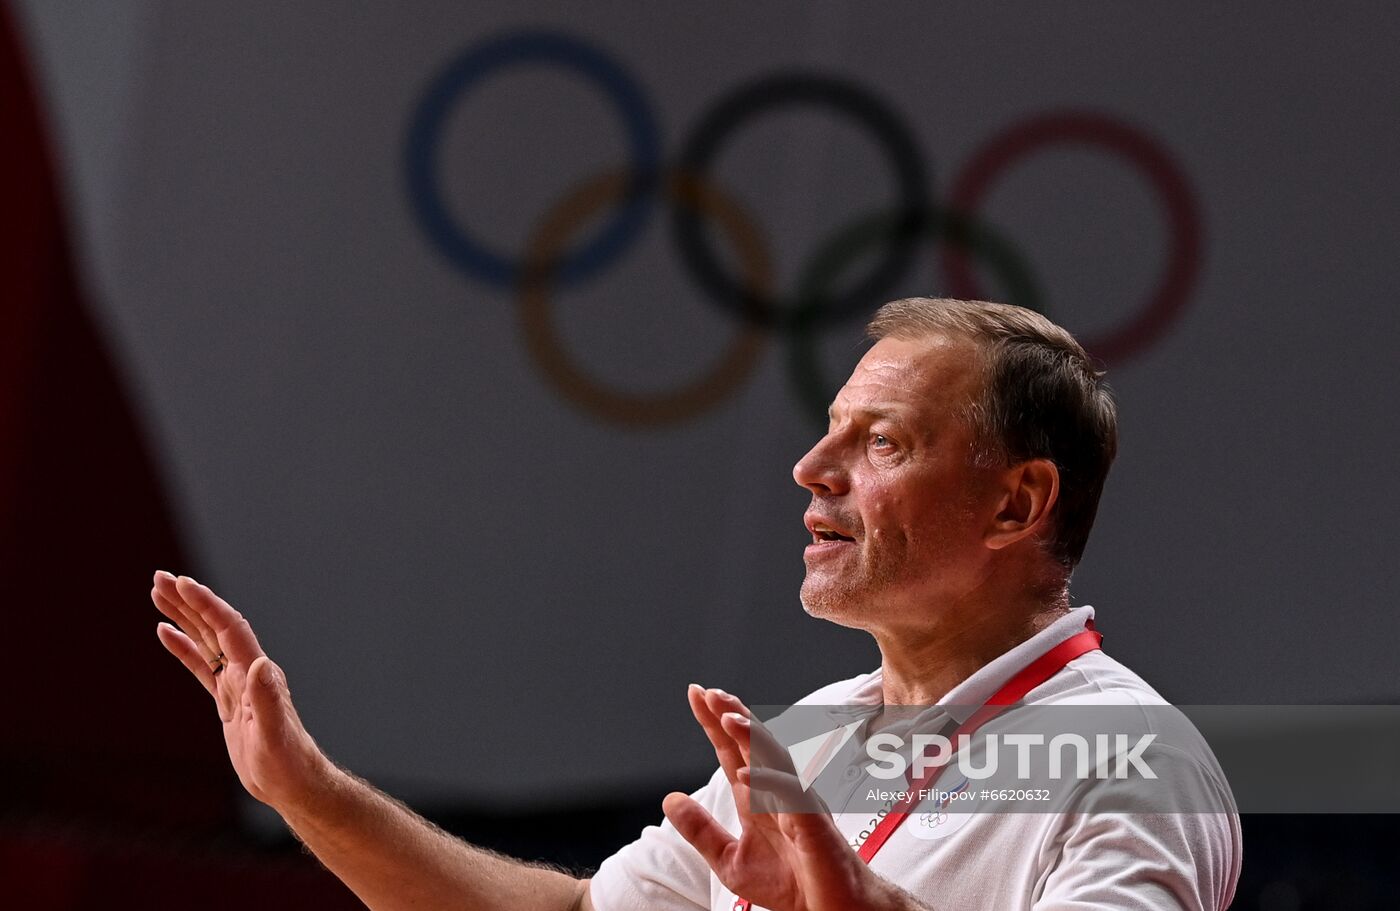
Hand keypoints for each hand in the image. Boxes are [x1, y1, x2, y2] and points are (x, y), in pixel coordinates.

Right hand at [152, 570, 328, 812]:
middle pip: (214, 626)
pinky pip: (202, 666)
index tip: (182, 583)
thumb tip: (261, 664)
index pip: (229, 628)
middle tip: (159, 577)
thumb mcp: (274, 734)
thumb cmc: (287, 762)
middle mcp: (247, 671)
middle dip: (189, 600)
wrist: (293, 783)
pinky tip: (166, 632)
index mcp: (256, 673)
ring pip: (206, 641)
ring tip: (158, 592)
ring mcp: (236, 684)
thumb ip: (267, 700)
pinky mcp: (227, 701)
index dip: (206, 605)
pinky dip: (184, 647)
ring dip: (184, 616)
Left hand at [664, 686, 907, 910]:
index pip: (733, 751)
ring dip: (751, 737)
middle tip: (709, 692)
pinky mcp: (813, 824)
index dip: (714, 723)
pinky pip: (791, 795)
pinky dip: (768, 782)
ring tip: (726, 716)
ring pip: (776, 760)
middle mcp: (779, 793)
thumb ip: (701, 830)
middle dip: (732, 715)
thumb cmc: (790, 885)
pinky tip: (743, 773)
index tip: (695, 694)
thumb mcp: (730, 860)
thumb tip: (668, 799)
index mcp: (759, 798)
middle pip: (754, 744)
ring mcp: (798, 804)